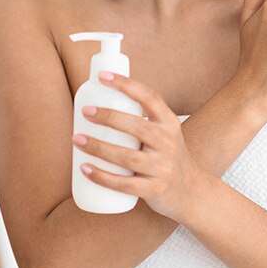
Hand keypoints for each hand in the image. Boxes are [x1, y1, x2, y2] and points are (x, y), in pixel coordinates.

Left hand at [72, 70, 206, 221]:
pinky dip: (103, 177)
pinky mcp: (154, 190)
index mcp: (169, 123)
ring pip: (128, 157)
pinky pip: (125, 184)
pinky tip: (85, 169)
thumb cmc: (165, 156)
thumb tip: (97, 100)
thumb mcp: (163, 132)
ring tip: (77, 139)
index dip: (126, 85)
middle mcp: (168, 143)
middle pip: (137, 127)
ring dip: (99, 148)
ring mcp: (163, 168)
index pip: (149, 97)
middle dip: (108, 117)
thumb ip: (139, 118)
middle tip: (85, 111)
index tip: (103, 76)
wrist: (189, 191)